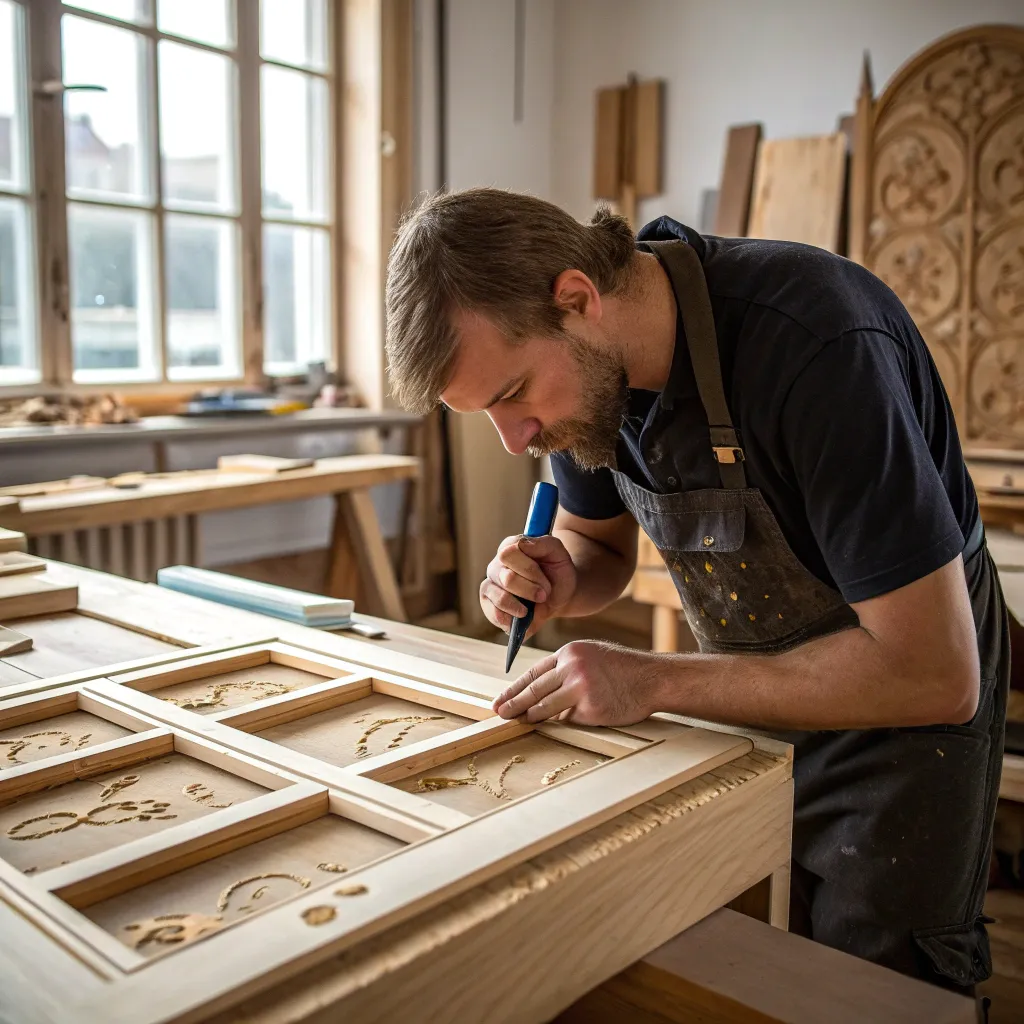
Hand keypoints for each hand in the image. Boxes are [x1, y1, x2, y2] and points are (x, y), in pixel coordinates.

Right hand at [479, 534, 576, 635]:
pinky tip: (522, 617)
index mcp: (511, 547)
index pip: (508, 554)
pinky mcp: (489, 605)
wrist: (560, 594)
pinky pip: (494, 614)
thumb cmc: (557, 571)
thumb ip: (545, 543)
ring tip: (531, 609)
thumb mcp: (558, 553)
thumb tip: (523, 545)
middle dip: (530, 591)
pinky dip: (511, 619)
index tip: (545, 582)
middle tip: (543, 595)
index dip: (529, 570)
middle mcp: (497, 565)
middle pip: (506, 578)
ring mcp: (490, 585)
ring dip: (521, 607)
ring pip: (500, 598)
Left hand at [492, 641, 663, 725]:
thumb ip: (565, 670)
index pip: (534, 672)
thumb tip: (538, 694)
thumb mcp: (591, 656)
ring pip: (546, 706)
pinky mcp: (592, 709)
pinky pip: (569, 719)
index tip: (501, 699)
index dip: (515, 688)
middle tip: (500, 714)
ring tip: (518, 723)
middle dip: (514, 704)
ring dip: (531, 717)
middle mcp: (572, 667)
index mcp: (570, 653)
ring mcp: (581, 688)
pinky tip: (553, 727)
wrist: (653, 678)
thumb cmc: (623, 669)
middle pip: (534, 690)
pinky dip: (563, 723)